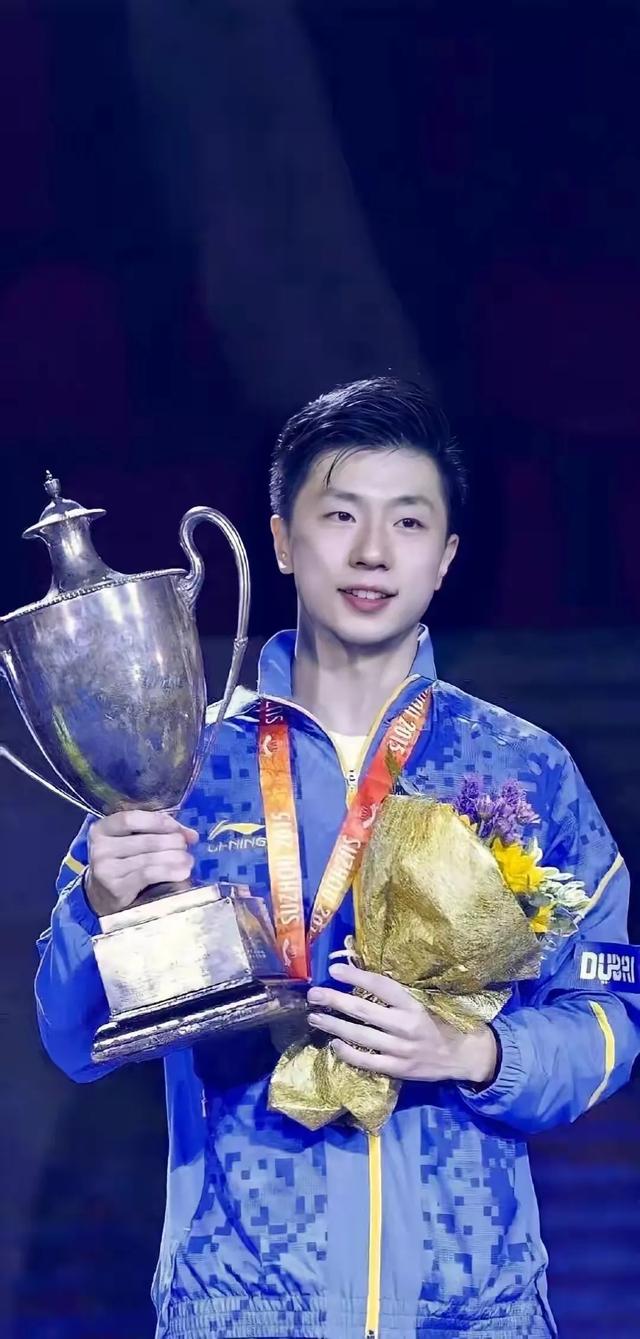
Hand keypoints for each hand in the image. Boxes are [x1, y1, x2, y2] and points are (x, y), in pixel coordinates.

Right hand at [85, 811, 197, 915]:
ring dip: (174, 858)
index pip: (131, 819)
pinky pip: (147, 875)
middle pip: (144, 840)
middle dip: (171, 842)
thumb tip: (192, 835)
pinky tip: (182, 873)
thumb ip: (160, 832)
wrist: (103, 896)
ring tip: (188, 860)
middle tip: (185, 846)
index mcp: (103, 829)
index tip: (177, 829)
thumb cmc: (123, 862)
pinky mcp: (115, 888)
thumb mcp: (133, 841)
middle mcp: (100, 847)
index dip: (157, 821)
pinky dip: (168, 872)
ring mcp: (105, 869)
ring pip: (148, 859)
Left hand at [307, 962, 497, 1086]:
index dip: (356, 976)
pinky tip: (334, 1043)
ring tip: (315, 1017)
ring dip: (333, 1025)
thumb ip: (401, 994)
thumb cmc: (444, 1021)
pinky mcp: (397, 1069)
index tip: (334, 969)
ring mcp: (400, 1050)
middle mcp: (405, 1026)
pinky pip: (366, 1061)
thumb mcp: (427, 1001)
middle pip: (362, 1011)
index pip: (380, 986)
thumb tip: (366, 977)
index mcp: (414, 1004)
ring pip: (359, 1036)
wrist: (465, 1055)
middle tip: (313, 994)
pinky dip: (348, 1053)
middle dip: (334, 1000)